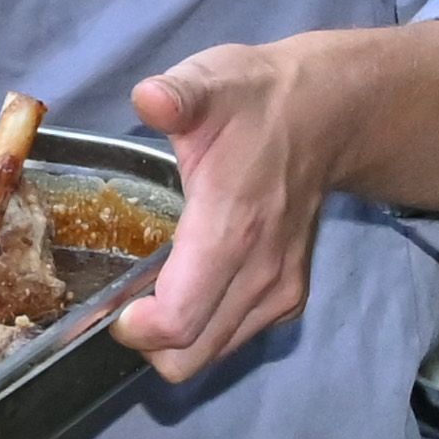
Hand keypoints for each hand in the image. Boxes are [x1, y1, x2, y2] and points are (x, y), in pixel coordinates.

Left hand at [114, 40, 338, 384]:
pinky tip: (189, 290)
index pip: (179, 320)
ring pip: (211, 354)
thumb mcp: (209, 82)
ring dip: (175, 339)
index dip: (135, 328)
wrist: (326, 114)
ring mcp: (280, 289)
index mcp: (231, 228)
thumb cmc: (254, 101)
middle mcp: (261, 272)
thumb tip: (151, 98)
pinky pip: (234, 338)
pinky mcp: (290, 296)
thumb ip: (177, 95)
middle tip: (125, 302)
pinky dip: (205, 330)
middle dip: (147, 343)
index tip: (112, 304)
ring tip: (152, 294)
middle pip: (189, 356)